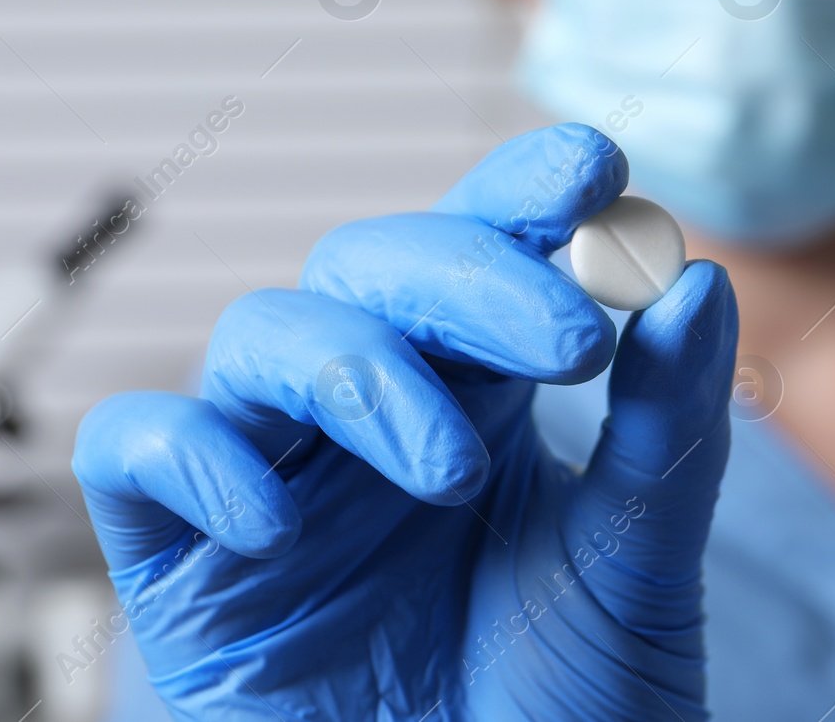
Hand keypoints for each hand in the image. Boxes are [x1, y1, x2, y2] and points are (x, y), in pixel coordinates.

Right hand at [71, 124, 738, 719]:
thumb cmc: (564, 713)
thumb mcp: (633, 568)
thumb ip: (664, 430)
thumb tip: (695, 284)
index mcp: (479, 396)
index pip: (481, 251)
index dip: (520, 192)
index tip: (592, 167)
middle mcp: (370, 416)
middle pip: (370, 267)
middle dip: (465, 279)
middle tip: (565, 340)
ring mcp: (274, 476)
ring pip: (262, 335)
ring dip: (357, 372)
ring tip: (451, 471)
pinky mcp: (181, 558)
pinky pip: (139, 450)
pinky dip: (196, 457)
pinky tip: (278, 523)